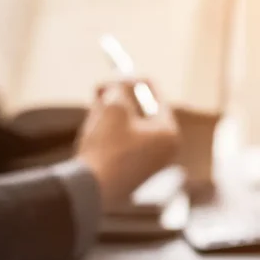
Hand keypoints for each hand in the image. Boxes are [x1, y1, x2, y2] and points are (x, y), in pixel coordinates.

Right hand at [76, 80, 178, 205]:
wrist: (90, 189)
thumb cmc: (106, 147)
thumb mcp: (113, 106)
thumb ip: (121, 88)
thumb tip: (122, 84)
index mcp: (169, 132)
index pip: (155, 96)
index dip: (134, 80)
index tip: (117, 70)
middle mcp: (166, 150)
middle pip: (143, 111)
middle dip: (119, 98)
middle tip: (100, 88)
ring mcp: (150, 164)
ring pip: (129, 127)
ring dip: (110, 114)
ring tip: (93, 112)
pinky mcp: (133, 173)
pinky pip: (123, 144)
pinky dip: (109, 133)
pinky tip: (92, 135)